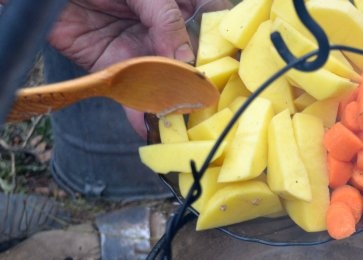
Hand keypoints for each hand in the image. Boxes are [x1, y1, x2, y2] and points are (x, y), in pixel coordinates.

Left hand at [48, 0, 229, 135]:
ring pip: (163, 81)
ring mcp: (140, 48)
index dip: (222, 50)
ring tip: (181, 124)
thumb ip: (165, 19)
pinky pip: (130, 91)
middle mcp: (163, 30)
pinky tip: (148, 125)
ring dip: (171, 103)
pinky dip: (137, 111)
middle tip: (206, 106)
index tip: (230, 73)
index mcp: (178, 5)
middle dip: (198, 85)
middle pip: (190, 62)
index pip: (211, 27)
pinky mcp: (113, 65)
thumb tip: (187, 59)